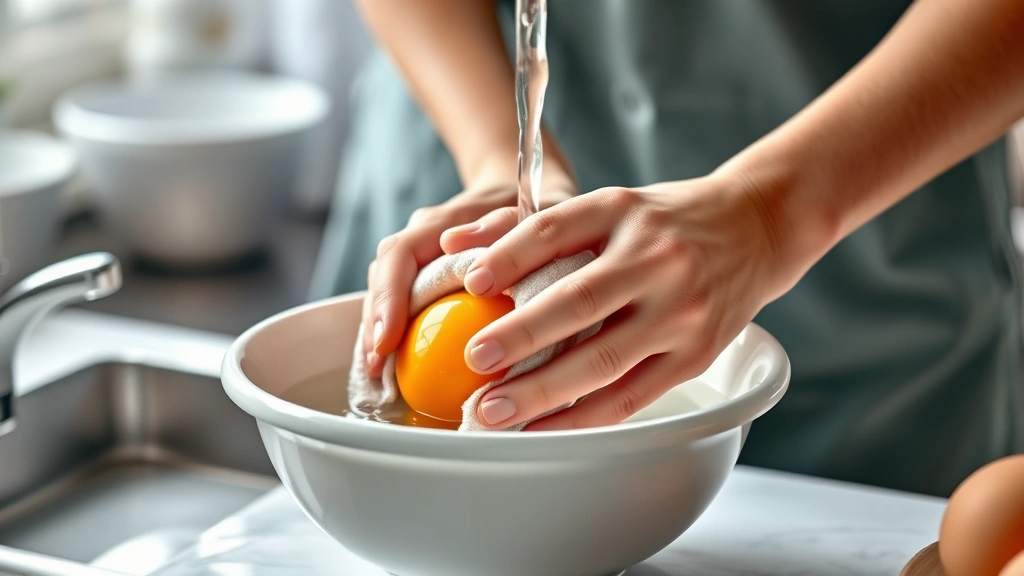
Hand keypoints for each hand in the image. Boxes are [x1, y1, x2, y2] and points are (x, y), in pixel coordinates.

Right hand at [361, 156, 575, 377]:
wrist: (533, 196)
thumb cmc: (535, 210)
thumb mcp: (531, 213)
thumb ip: (499, 223)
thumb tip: (451, 243)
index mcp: (442, 223)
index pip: (400, 255)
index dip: (388, 297)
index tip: (386, 339)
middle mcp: (423, 239)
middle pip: (383, 277)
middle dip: (374, 323)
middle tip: (374, 367)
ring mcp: (422, 259)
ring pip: (387, 291)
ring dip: (377, 332)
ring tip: (376, 374)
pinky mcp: (427, 278)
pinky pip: (404, 304)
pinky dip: (397, 334)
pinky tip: (394, 369)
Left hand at [449, 173, 801, 430]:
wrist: (756, 229)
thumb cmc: (666, 222)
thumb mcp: (610, 205)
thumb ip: (530, 224)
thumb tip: (454, 242)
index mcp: (624, 211)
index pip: (557, 229)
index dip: (511, 255)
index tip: (471, 280)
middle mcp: (654, 258)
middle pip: (579, 302)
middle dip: (521, 336)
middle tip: (472, 360)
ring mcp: (680, 310)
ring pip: (604, 359)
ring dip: (543, 391)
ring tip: (493, 410)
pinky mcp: (695, 354)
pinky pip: (632, 395)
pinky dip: (583, 417)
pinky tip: (543, 428)